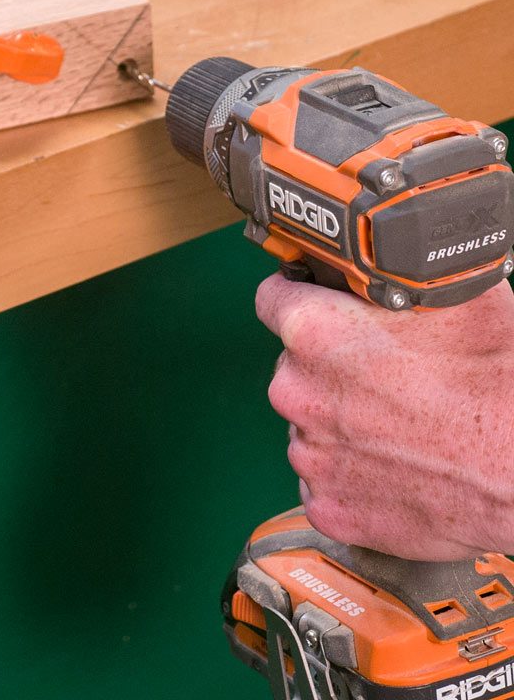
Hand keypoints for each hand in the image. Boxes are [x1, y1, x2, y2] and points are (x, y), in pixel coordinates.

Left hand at [257, 273, 513, 560]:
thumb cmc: (497, 377)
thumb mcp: (447, 292)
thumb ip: (391, 274)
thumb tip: (383, 258)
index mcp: (311, 329)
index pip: (274, 298)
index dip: (305, 300)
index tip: (325, 311)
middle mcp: (296, 391)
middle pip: (296, 368)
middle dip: (332, 369)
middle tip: (387, 378)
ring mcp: (310, 454)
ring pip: (313, 425)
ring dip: (343, 424)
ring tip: (402, 427)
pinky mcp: (329, 507)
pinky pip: (326, 482)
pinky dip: (354, 477)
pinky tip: (397, 467)